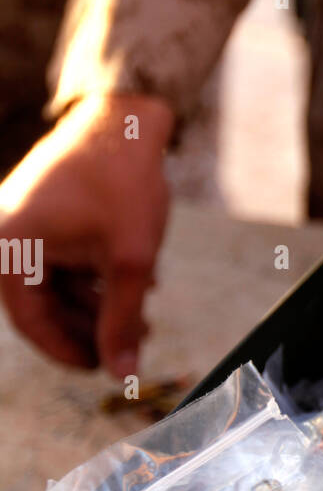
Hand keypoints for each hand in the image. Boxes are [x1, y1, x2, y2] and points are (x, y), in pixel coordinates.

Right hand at [0, 94, 174, 374]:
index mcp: (11, 246)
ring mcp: (22, 223)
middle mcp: (5, 234)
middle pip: (44, 307)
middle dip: (91, 327)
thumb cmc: (124, 180)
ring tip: (142, 316)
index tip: (104, 367)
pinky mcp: (42, 215)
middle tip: (131, 344)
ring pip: (58, 286)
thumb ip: (124, 321)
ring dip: (99, 305)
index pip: (31, 322)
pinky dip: (96, 279)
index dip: (71, 351)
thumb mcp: (130, 259)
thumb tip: (123, 375)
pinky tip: (135, 287)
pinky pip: (62, 261)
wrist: (127, 116)